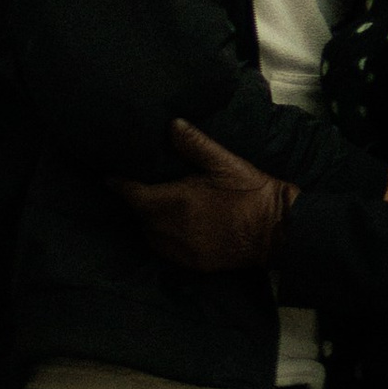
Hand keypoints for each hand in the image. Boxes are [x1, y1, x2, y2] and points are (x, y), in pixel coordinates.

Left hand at [115, 120, 296, 272]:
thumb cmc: (250, 192)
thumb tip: (172, 124)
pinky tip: (171, 227)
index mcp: (176, 201)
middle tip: (138, 188)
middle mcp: (172, 229)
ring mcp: (182, 250)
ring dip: (148, 221)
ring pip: (149, 236)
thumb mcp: (224, 162)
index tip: (110, 178)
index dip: (119, 186)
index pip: (134, 195)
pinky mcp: (193, 264)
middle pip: (140, 216)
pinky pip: (165, 251)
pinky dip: (162, 238)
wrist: (277, 230)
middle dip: (137, 202)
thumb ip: (194, 145)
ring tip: (154, 207)